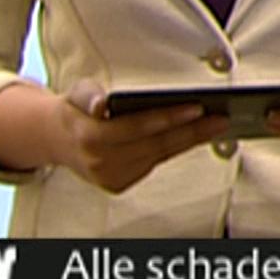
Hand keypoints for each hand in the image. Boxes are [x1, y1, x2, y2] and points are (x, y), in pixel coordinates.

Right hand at [48, 88, 229, 193]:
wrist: (59, 140)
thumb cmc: (76, 110)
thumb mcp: (78, 94)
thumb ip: (90, 95)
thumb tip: (101, 104)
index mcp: (90, 137)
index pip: (137, 127)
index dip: (168, 118)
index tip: (197, 108)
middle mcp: (100, 162)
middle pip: (155, 145)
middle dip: (191, 131)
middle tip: (220, 118)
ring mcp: (111, 177)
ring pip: (158, 156)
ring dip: (189, 141)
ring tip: (215, 125)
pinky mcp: (118, 185)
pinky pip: (153, 164)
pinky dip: (174, 150)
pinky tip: (194, 136)